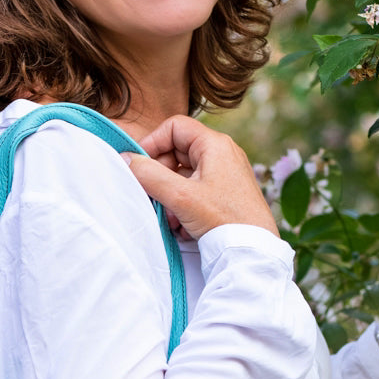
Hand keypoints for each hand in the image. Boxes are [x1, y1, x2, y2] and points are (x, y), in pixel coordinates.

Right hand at [126, 115, 278, 240]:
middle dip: (160, 177)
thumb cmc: (224, 220)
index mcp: (215, 145)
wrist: (254, 251)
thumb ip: (148, 175)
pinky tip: (184, 226)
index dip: (152, 143)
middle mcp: (222, 154)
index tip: (138, 165)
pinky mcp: (226, 194)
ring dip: (170, 196)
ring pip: (184, 175)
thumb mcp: (180, 196)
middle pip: (177, 152)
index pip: (174, 127)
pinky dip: (184, 206)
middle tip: (154, 198)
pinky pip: (195, 191)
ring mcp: (225, 174)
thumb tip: (125, 159)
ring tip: (172, 219)